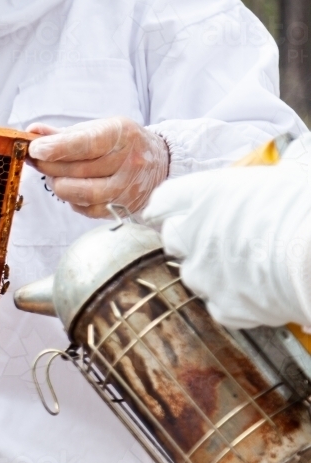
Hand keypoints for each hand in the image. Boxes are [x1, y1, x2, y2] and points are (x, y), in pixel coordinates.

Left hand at [27, 117, 169, 218]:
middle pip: (77, 170)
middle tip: (36, 159)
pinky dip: (71, 198)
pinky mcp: (122, 208)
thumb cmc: (121, 144)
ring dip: (58, 184)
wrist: (160, 163)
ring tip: (54, 174)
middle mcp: (128, 162)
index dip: (57, 148)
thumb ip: (64, 133)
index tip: (35, 148)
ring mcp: (126, 188)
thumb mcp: (99, 129)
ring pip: (80, 193)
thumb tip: (33, 131)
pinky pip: (85, 208)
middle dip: (48, 165)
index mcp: (122, 135)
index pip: (86, 144)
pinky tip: (72, 187)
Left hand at [142, 163, 310, 328]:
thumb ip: (268, 174)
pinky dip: (234, 299)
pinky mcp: (222, 305)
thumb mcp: (288, 175)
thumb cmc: (307, 207)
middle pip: (173, 237)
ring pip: (194, 273)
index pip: (165, 199)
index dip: (166, 206)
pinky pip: (219, 303)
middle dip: (189, 239)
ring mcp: (204, 273)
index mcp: (205, 194)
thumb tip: (292, 157)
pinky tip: (258, 290)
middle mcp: (193, 234)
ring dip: (212, 270)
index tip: (164, 211)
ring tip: (247, 265)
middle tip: (218, 238)